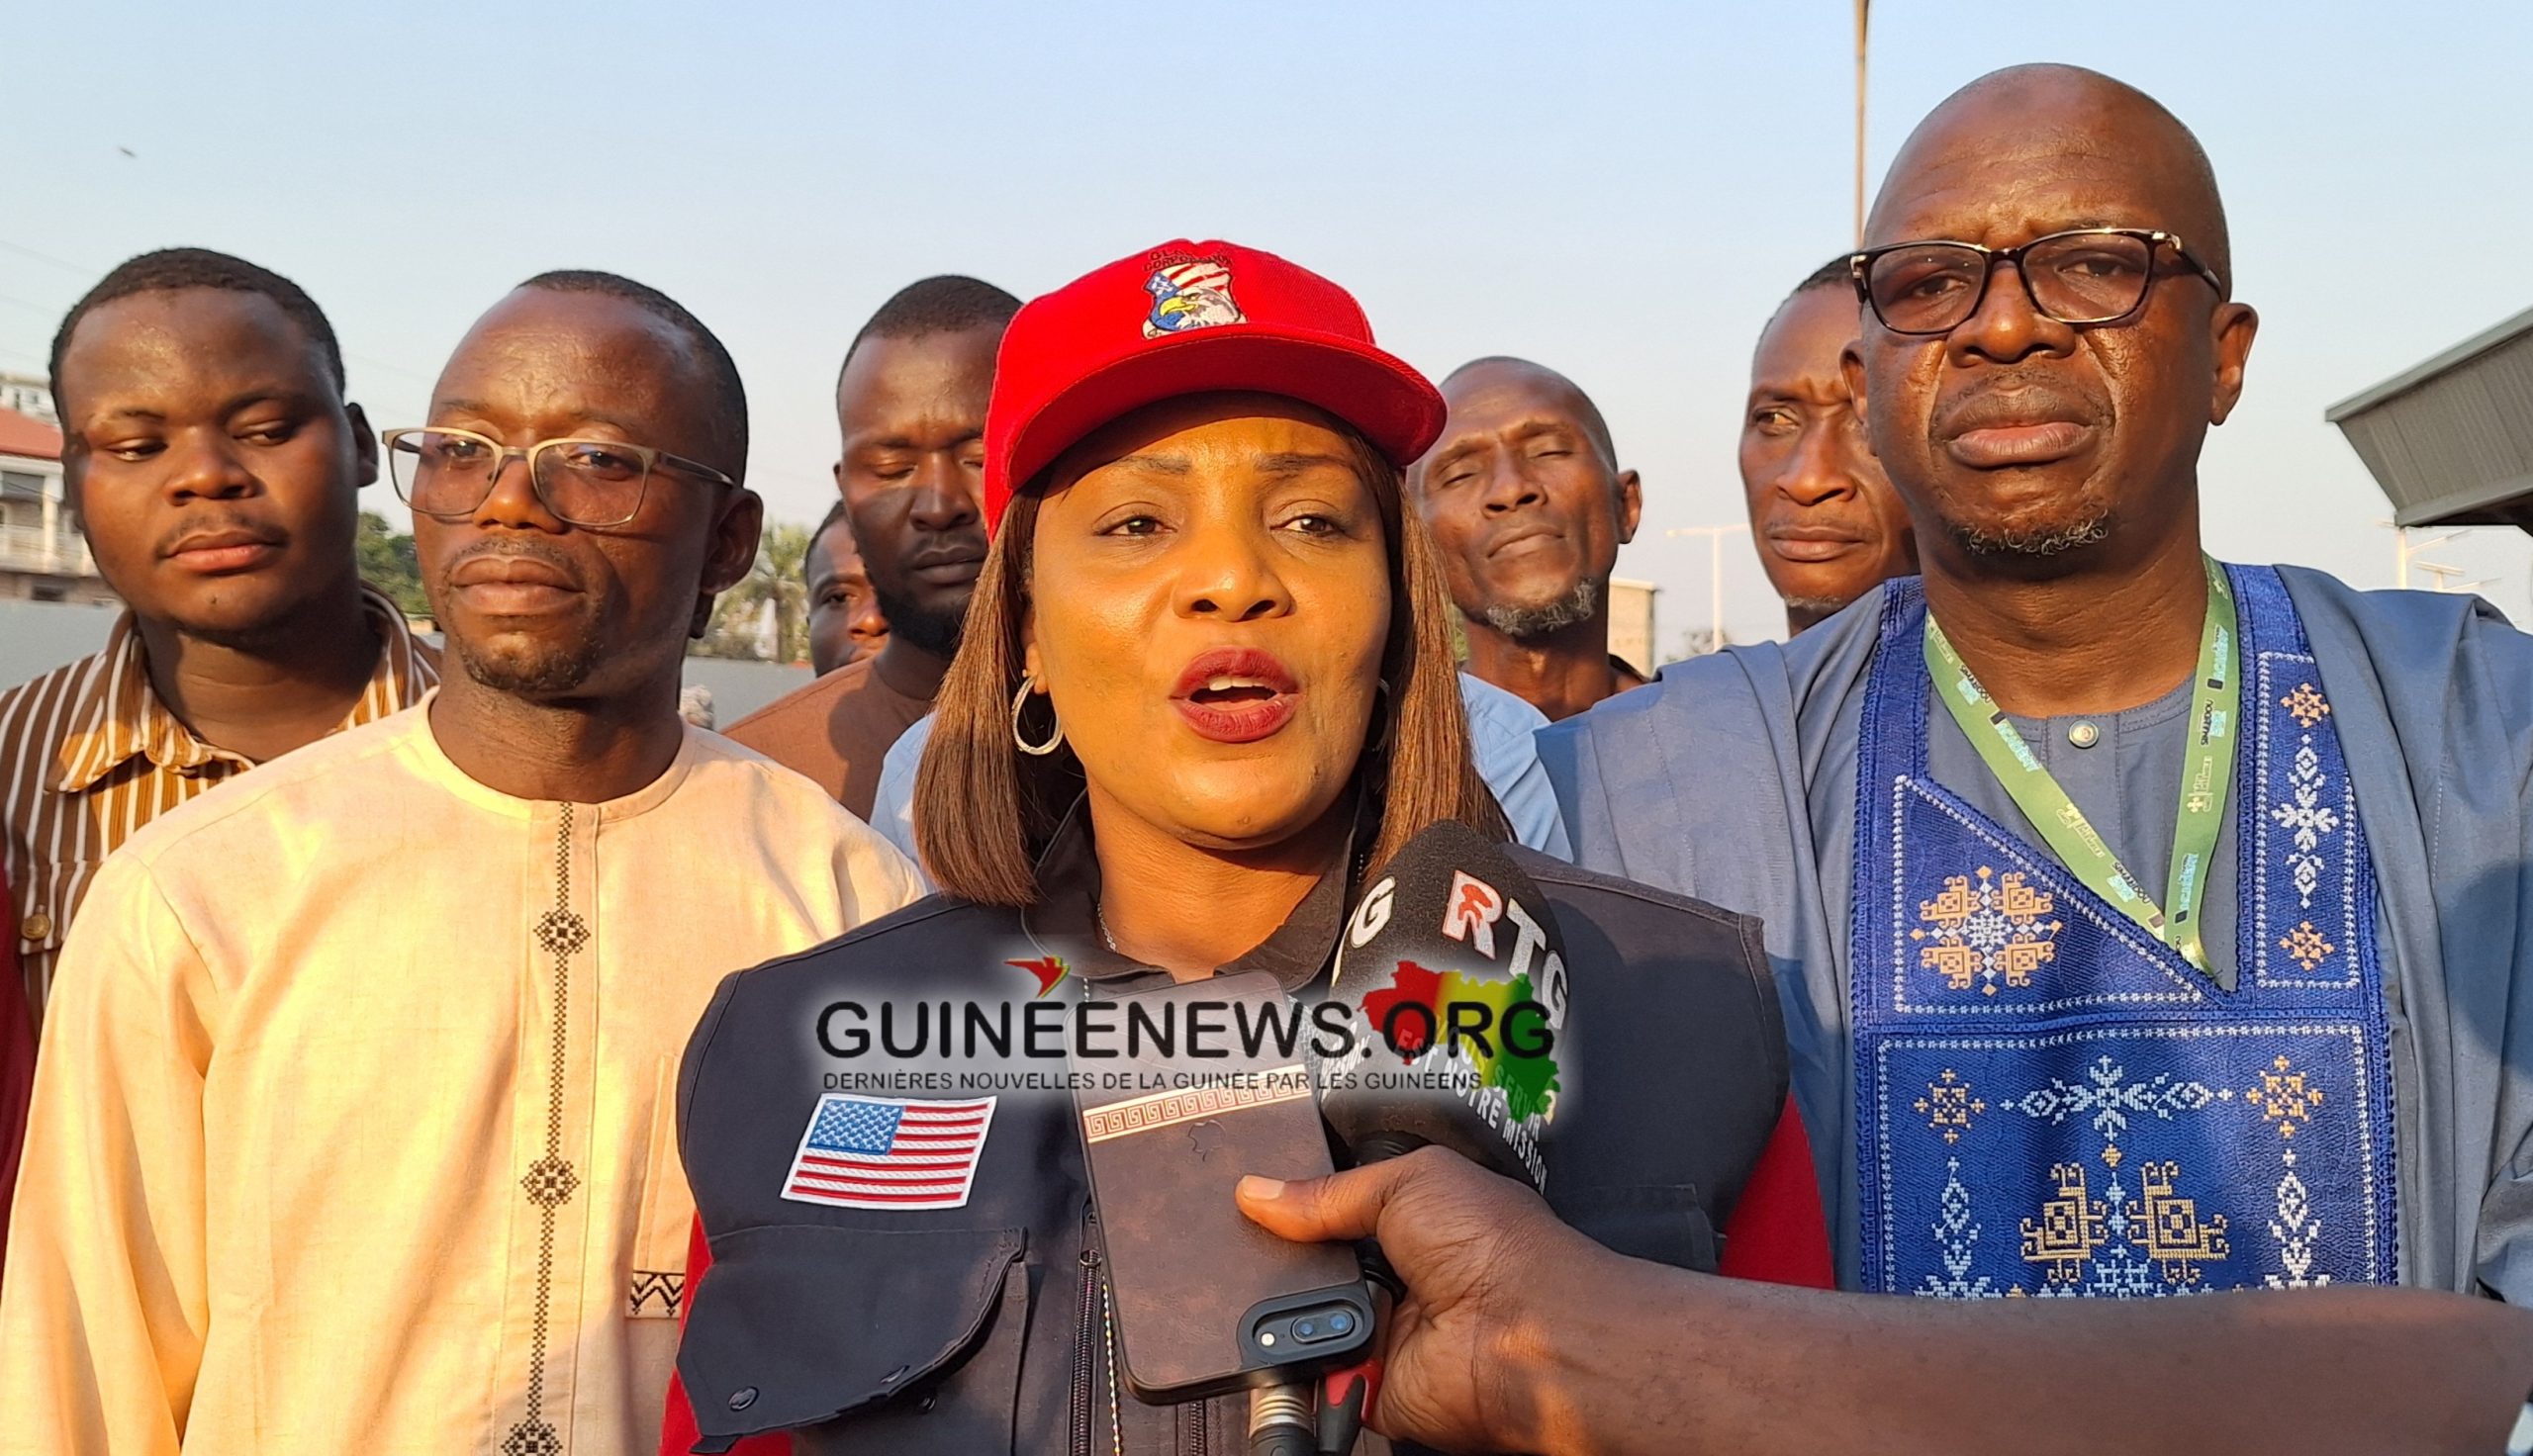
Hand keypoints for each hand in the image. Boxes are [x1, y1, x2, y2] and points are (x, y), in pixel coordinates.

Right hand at [1237, 1146, 1611, 1453]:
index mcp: (1409, 1222)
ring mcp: (1380, 1335)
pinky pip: (1311, 1378)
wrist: (1528, 1334)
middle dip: (1279, 1260)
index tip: (1249, 1200)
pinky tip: (1308, 1337)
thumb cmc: (1499, 1248)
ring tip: (1297, 1291)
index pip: (1329, 1214)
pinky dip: (1301, 1362)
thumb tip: (1259, 1194)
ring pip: (1299, 1323)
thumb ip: (1328, 1191)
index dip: (1291, 1210)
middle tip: (1256, 1247)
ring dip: (1290, 1309)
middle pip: (1306, 1270)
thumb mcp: (1408, 1182)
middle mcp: (1394, 1279)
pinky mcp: (1369, 1387)